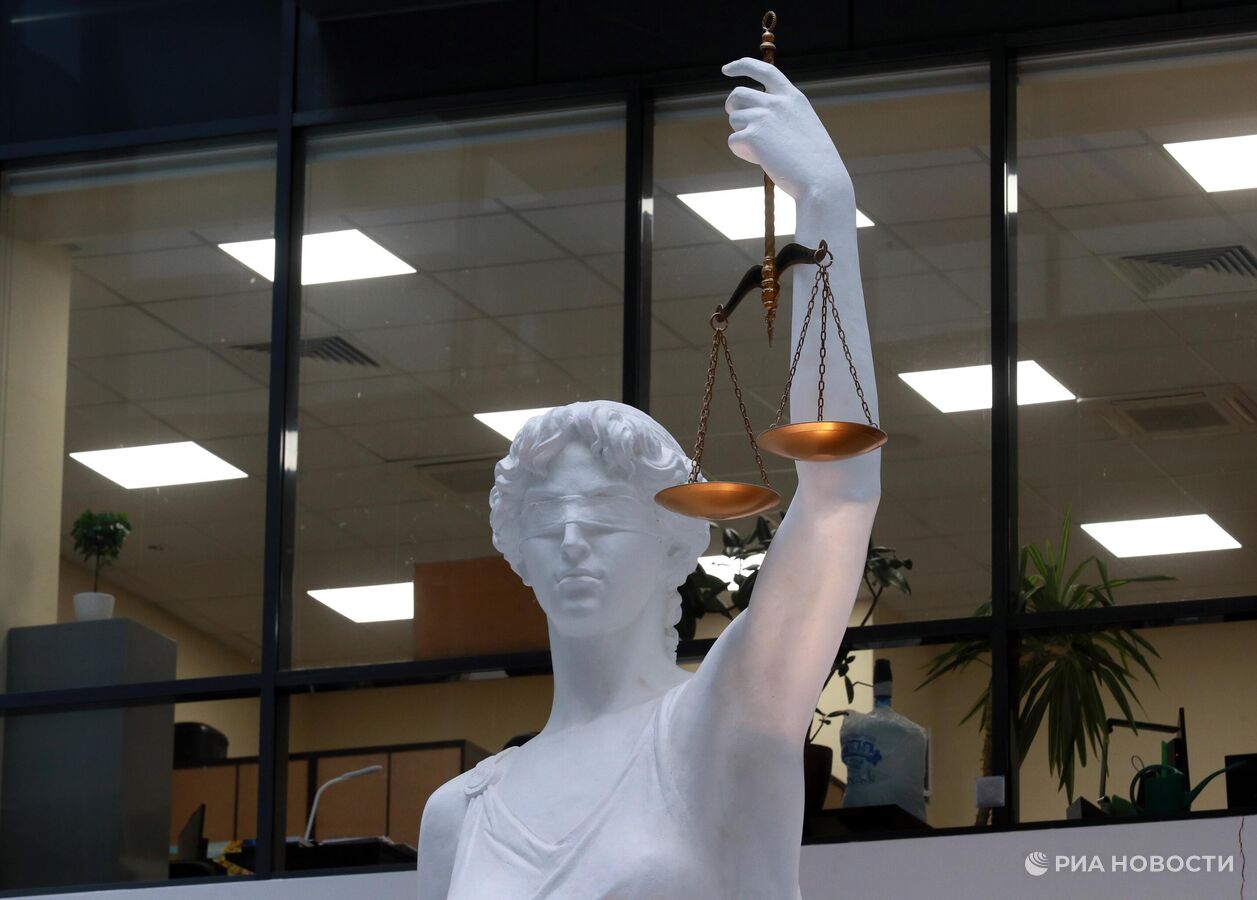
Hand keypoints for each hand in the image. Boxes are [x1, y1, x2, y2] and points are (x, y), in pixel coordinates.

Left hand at [722, 58, 851, 202]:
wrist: (821, 179)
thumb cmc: (814, 161)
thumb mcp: (802, 126)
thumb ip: (780, 115)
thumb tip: (750, 117)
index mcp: (792, 97)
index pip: (764, 70)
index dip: (742, 66)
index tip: (727, 69)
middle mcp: (777, 102)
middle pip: (738, 95)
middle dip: (733, 108)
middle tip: (740, 124)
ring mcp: (764, 116)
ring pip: (734, 119)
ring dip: (742, 135)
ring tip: (763, 151)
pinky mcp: (753, 136)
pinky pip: (734, 141)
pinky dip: (742, 153)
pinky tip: (762, 160)